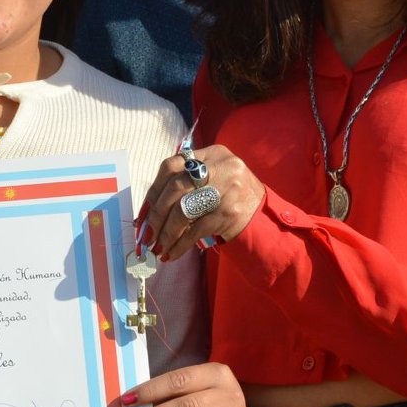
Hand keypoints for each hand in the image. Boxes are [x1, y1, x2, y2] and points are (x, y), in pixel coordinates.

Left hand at [138, 144, 264, 261]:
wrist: (263, 217)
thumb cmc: (230, 197)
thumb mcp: (214, 177)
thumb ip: (185, 182)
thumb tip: (147, 210)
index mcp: (212, 154)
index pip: (171, 165)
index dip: (153, 189)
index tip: (144, 211)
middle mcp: (221, 167)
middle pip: (175, 188)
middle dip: (156, 215)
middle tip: (147, 234)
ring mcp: (227, 189)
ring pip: (183, 211)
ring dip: (166, 233)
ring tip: (158, 246)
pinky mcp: (229, 213)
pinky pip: (195, 230)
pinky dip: (180, 244)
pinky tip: (172, 253)